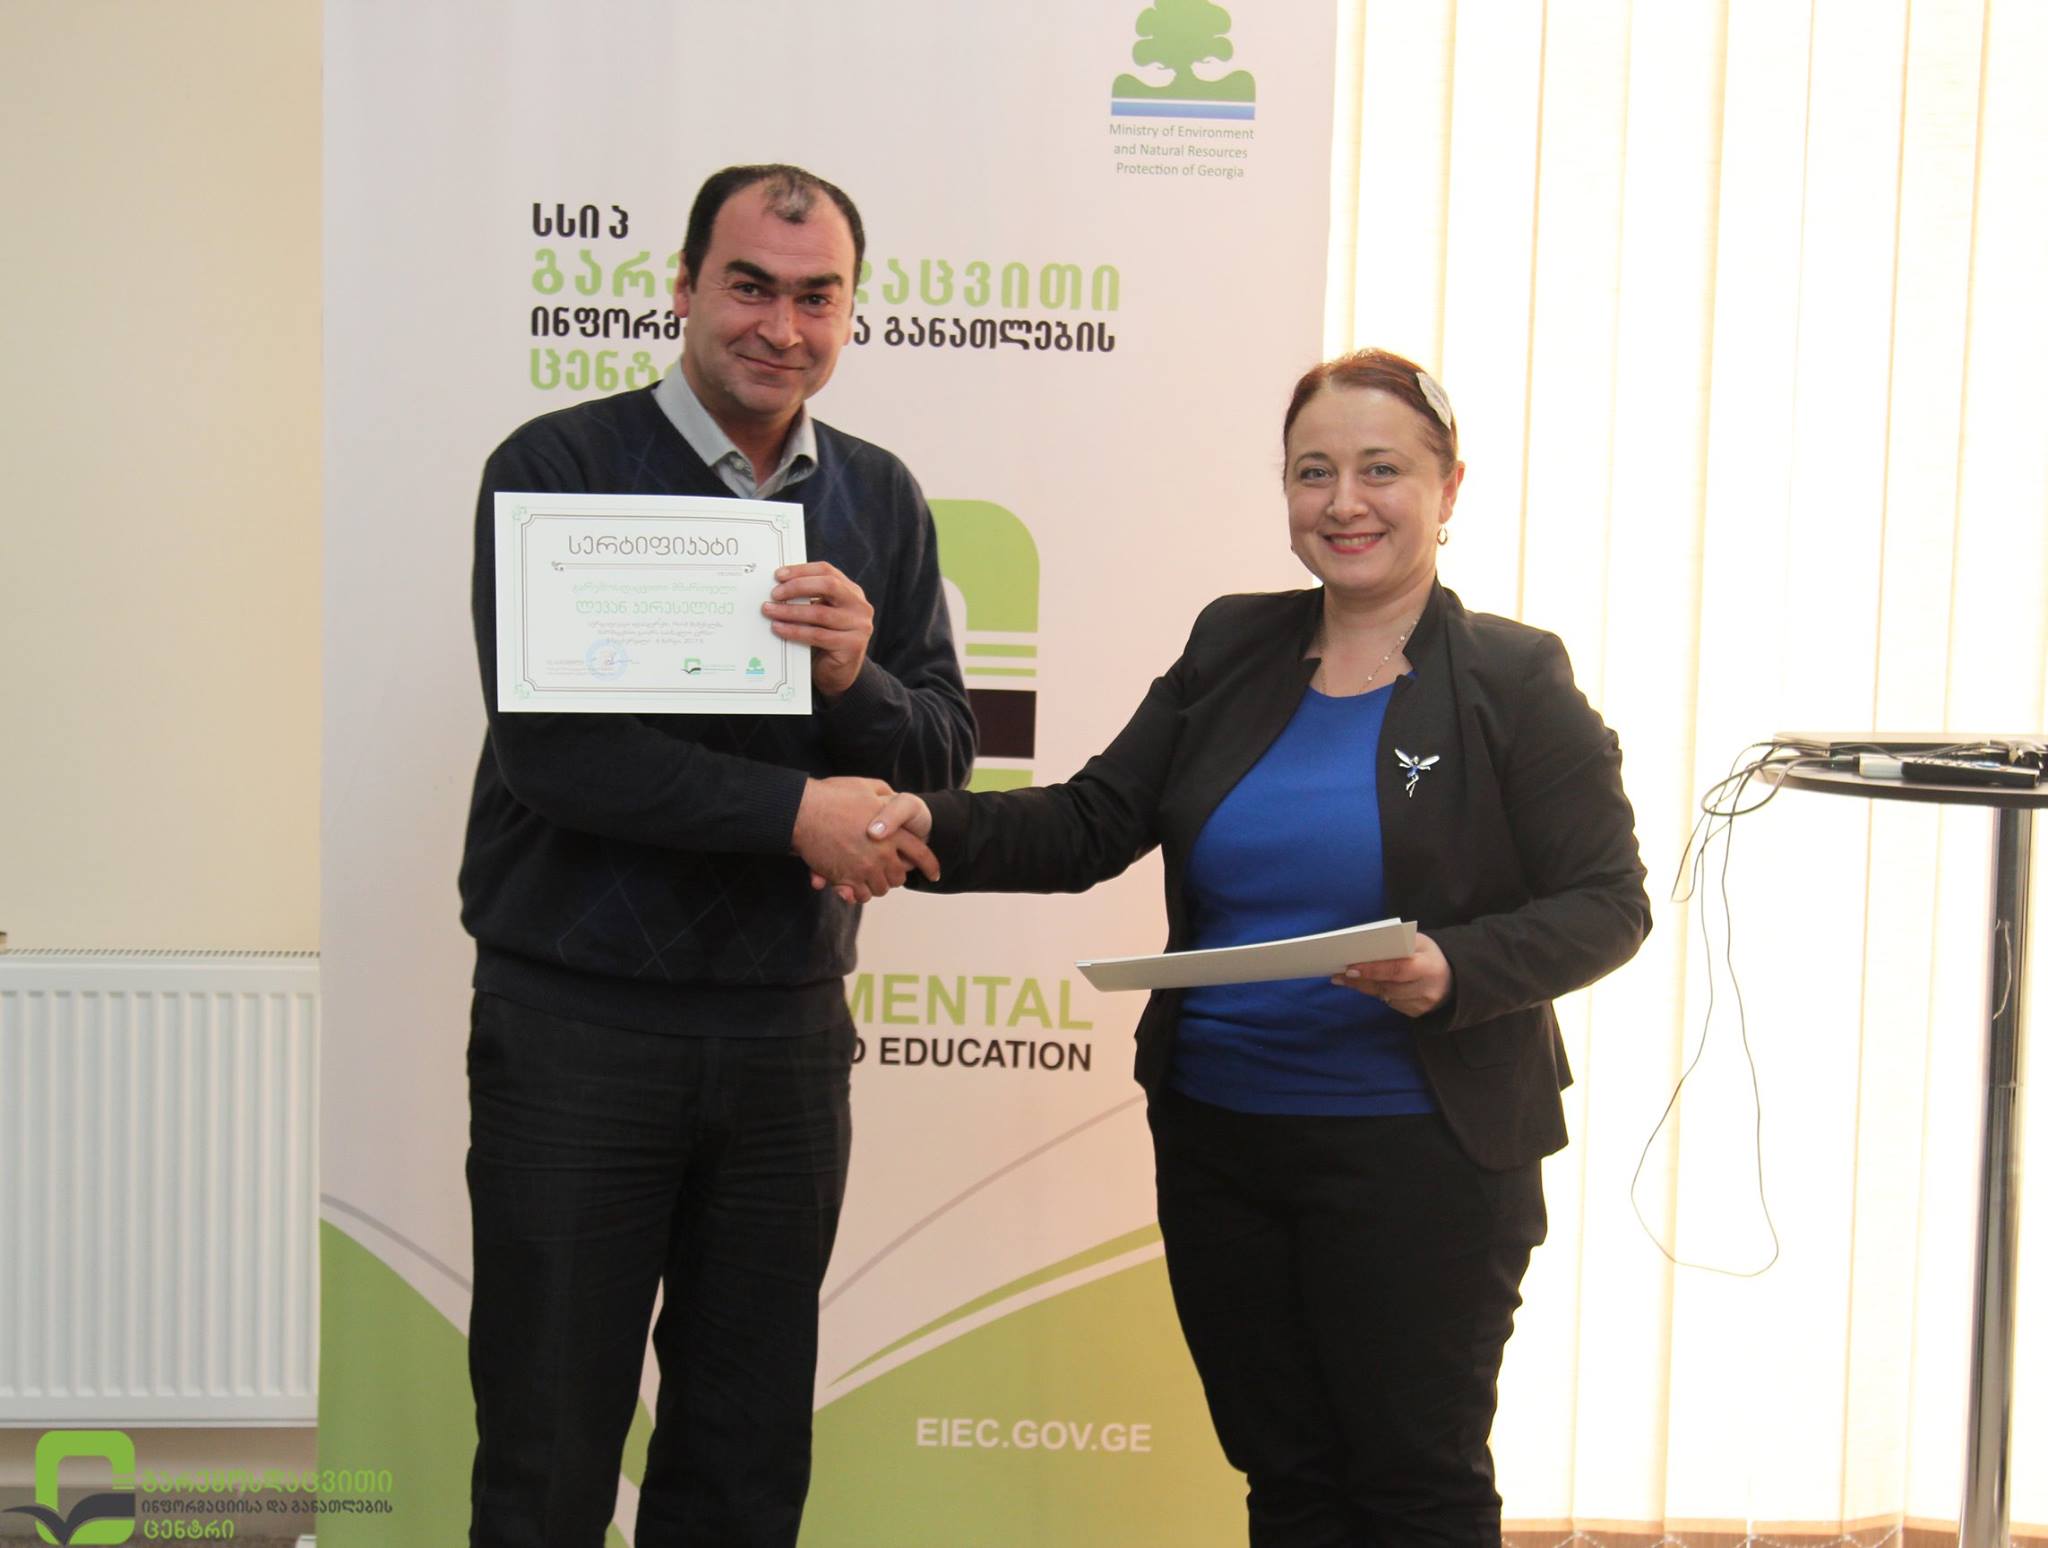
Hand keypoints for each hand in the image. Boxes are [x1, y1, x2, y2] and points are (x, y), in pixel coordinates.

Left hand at [763, 562, 872, 700]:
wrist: (840, 673)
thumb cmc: (827, 639)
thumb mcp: (822, 613)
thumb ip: (810, 599)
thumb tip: (779, 586)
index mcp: (852, 593)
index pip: (827, 571)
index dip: (802, 570)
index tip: (778, 575)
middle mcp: (860, 606)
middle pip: (829, 586)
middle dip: (798, 586)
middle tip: (775, 594)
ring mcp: (859, 626)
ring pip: (820, 613)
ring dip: (790, 611)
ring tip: (770, 611)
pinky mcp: (852, 645)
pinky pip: (817, 635)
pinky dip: (795, 631)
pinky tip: (779, 629)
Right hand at [792, 777, 937, 902]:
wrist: (803, 811)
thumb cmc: (832, 796)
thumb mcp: (866, 786)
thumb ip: (884, 794)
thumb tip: (891, 797)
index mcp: (894, 831)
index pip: (921, 854)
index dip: (930, 866)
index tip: (934, 875)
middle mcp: (883, 853)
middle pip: (899, 876)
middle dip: (895, 875)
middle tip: (887, 871)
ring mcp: (865, 868)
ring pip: (881, 888)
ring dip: (877, 884)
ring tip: (868, 876)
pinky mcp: (846, 878)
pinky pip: (860, 895)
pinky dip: (858, 893)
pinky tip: (853, 886)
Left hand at [1331, 932, 1451, 1017]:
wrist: (1452, 979)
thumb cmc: (1429, 955)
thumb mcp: (1421, 942)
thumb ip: (1398, 943)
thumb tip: (1366, 946)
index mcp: (1428, 966)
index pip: (1397, 969)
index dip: (1373, 969)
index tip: (1350, 967)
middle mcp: (1426, 989)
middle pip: (1388, 986)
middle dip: (1362, 979)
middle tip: (1338, 974)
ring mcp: (1421, 1005)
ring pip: (1385, 996)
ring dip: (1363, 987)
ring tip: (1342, 978)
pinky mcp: (1416, 1013)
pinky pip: (1390, 1003)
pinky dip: (1374, 993)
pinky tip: (1360, 985)